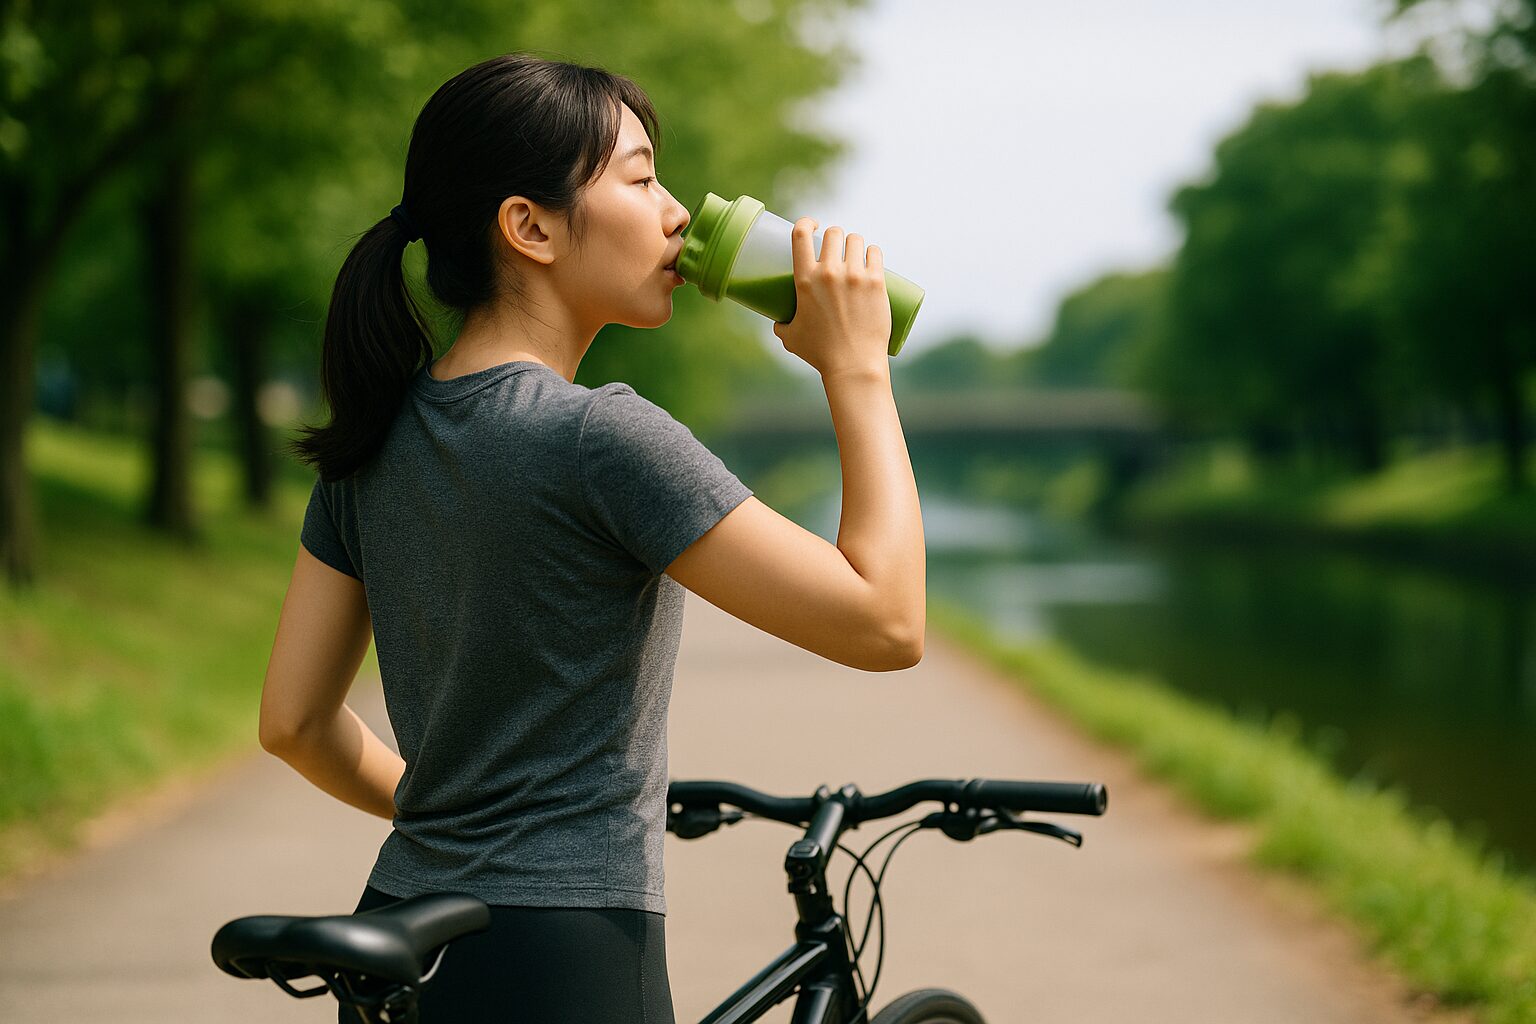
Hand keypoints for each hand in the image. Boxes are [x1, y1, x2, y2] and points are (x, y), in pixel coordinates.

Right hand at [772, 217, 892, 380]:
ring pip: (856, 239)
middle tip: (837, 249)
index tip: (812, 225)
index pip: (800, 233)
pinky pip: (875, 253)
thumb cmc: (820, 353)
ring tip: (855, 253)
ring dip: (854, 243)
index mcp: (805, 279)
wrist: (853, 365)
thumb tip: (778, 322)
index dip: (806, 221)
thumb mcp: (790, 337)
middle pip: (833, 233)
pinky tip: (871, 256)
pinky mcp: (877, 282)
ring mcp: (855, 276)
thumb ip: (781, 325)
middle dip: (834, 237)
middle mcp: (830, 272)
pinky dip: (872, 253)